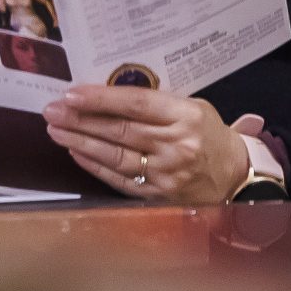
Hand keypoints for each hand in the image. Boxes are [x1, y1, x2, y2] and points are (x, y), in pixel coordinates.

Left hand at [41, 86, 250, 204]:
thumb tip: (105, 95)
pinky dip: (95, 167)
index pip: (135, 104)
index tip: (71, 94)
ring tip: (56, 131)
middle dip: (80, 120)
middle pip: (120, 130)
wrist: (237, 176)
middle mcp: (176, 145)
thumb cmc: (209, 135)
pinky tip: (76, 154)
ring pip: (115, 156)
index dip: (100, 98)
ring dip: (80, 143)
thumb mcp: (191, 108)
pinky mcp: (160, 195)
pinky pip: (120, 180)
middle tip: (52, 111)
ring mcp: (168, 174)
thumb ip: (154, 103)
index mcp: (186, 116)